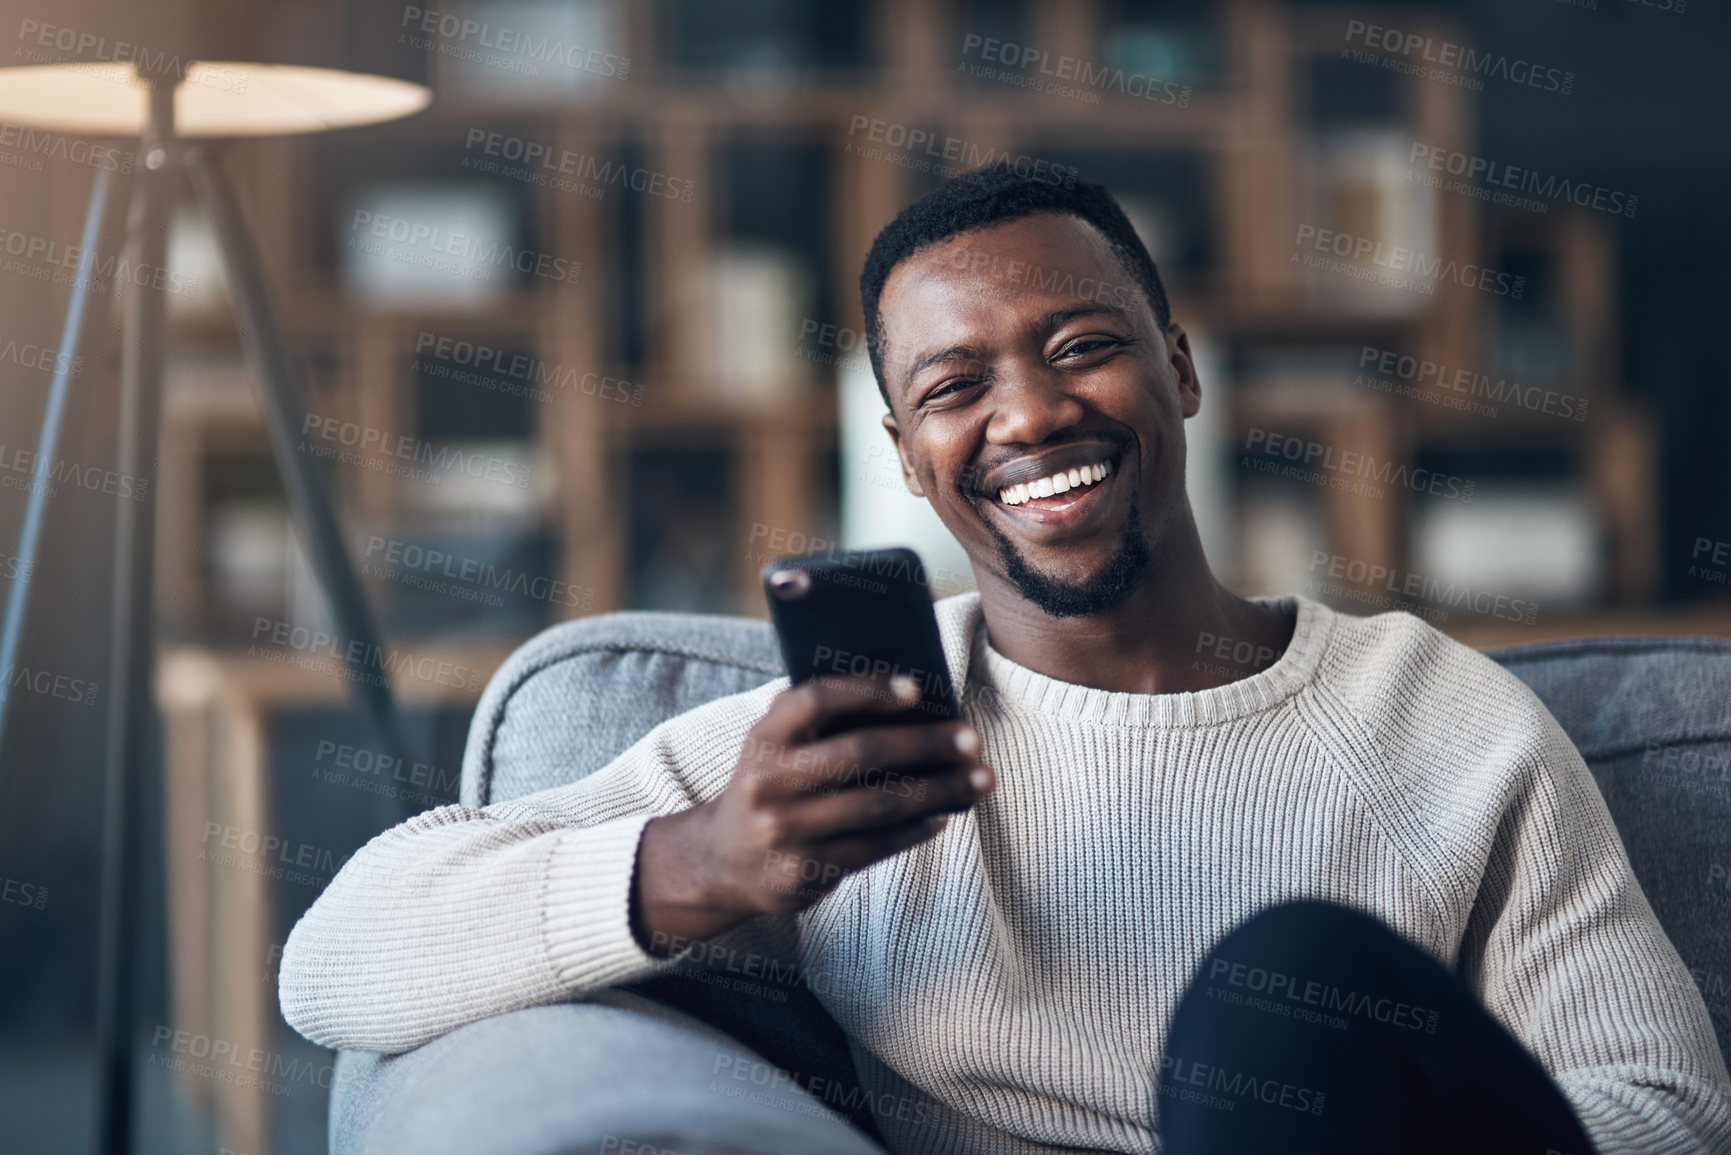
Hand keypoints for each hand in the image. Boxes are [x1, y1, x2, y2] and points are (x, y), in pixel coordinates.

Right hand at [631, 673, 994, 952]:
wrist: (721, 860)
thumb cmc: (771, 785)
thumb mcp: (776, 746)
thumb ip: (820, 720)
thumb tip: (910, 701)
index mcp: (763, 738)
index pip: (815, 700)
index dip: (866, 690)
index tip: (916, 688)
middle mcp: (767, 782)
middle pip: (860, 754)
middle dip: (925, 744)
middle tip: (971, 740)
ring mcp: (784, 830)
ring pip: (878, 805)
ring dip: (938, 791)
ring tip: (979, 779)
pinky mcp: (804, 870)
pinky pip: (874, 846)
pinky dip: (915, 829)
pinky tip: (944, 814)